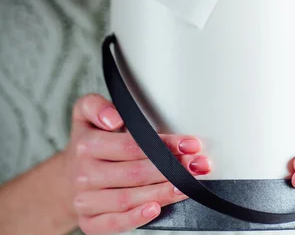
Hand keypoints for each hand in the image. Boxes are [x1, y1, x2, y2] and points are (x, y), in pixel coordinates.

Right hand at [63, 94, 210, 234]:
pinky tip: (156, 208)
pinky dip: (137, 218)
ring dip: (163, 193)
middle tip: (195, 166)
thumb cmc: (87, 141)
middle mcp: (84, 175)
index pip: (132, 146)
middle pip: (134, 174)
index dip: (163, 146)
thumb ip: (96, 105)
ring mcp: (86, 201)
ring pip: (128, 199)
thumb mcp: (85, 113)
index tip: (188, 144)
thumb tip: (114, 118)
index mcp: (86, 146)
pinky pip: (114, 224)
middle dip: (170, 170)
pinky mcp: (89, 223)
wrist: (65, 177)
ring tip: (186, 186)